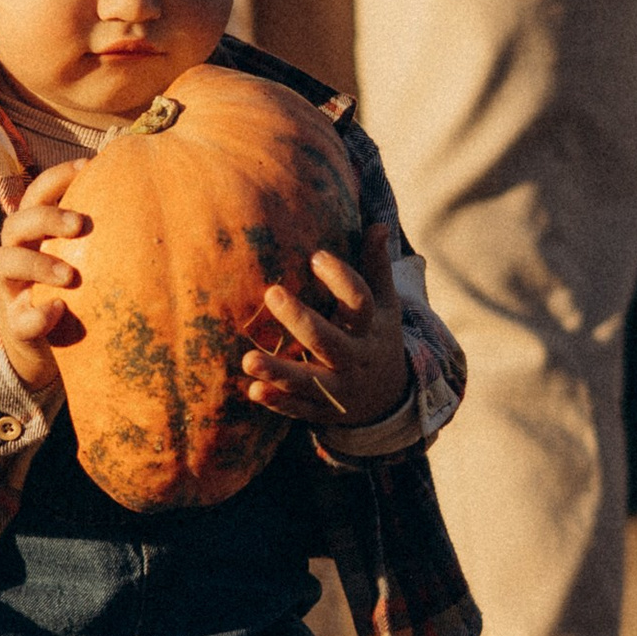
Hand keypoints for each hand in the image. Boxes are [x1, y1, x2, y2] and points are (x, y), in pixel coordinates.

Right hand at [0, 166, 86, 391]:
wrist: (39, 343)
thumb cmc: (71, 290)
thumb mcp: (80, 257)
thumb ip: (99, 235)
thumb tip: (153, 195)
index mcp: (33, 234)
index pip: (36, 194)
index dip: (58, 177)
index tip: (89, 165)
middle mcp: (16, 254)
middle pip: (16, 223)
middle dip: (46, 218)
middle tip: (79, 225)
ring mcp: (11, 289)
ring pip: (5, 262)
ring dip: (38, 263)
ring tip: (70, 276)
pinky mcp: (15, 324)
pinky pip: (20, 319)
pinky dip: (38, 315)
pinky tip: (58, 310)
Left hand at [239, 222, 410, 434]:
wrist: (388, 400)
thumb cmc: (376, 338)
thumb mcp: (385, 306)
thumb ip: (377, 267)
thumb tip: (377, 224)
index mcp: (371, 328)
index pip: (360, 302)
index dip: (340, 278)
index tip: (315, 256)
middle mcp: (355, 359)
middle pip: (328, 341)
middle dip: (301, 320)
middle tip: (272, 293)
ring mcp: (339, 389)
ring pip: (309, 382)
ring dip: (279, 372)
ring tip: (248, 359)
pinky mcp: (322, 411)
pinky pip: (299, 409)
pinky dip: (278, 402)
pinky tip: (254, 390)